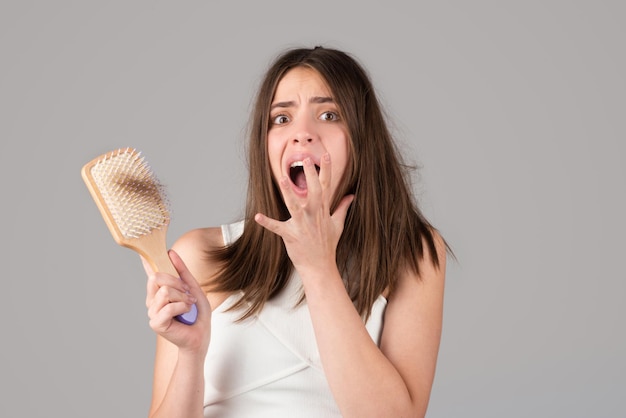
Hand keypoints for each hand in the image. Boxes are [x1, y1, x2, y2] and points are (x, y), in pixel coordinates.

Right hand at [143, 250, 210, 353]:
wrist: (201, 336)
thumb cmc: (197, 314)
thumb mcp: (192, 288)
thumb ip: (182, 272)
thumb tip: (171, 253)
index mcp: (160, 291)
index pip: (150, 273)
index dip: (146, 261)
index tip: (142, 250)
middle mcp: (153, 300)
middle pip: (156, 278)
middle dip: (176, 282)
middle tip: (187, 293)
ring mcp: (152, 311)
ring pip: (164, 291)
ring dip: (182, 297)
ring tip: (189, 305)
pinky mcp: (156, 323)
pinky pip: (168, 306)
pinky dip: (182, 307)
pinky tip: (186, 313)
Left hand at [255, 153, 353, 277]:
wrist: (320, 266)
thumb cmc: (327, 245)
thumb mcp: (338, 225)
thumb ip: (343, 208)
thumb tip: (351, 196)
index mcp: (323, 211)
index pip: (326, 186)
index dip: (326, 170)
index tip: (326, 155)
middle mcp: (314, 215)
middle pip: (313, 192)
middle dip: (310, 175)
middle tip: (306, 159)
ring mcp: (302, 225)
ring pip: (295, 206)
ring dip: (289, 193)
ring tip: (283, 180)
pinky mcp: (291, 236)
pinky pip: (277, 228)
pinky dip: (267, 222)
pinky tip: (258, 216)